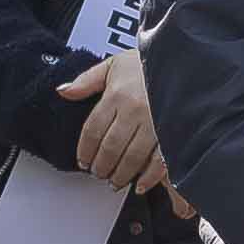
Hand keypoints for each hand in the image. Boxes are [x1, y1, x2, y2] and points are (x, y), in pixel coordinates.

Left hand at [60, 53, 164, 196]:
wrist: (181, 59)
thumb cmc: (146, 63)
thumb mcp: (112, 65)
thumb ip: (86, 81)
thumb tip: (63, 91)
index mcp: (116, 94)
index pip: (92, 130)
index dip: (85, 150)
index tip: (83, 161)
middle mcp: (134, 110)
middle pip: (110, 147)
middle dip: (101, 166)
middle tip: (98, 173)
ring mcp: (155, 122)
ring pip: (132, 158)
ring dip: (120, 174)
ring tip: (114, 181)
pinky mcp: (172, 131)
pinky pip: (159, 161)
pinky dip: (148, 177)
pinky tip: (139, 184)